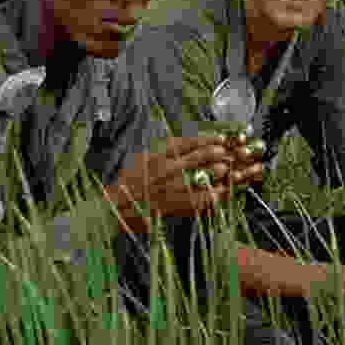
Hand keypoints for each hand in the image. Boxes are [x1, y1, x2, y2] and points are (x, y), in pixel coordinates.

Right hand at [107, 134, 262, 229]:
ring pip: (201, 176)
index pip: (187, 143)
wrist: (118, 207)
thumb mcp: (142, 160)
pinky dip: (212, 194)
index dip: (206, 139)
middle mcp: (165, 170)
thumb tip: (186, 146)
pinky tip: (220, 192)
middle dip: (217, 154)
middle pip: (197, 157)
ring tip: (226, 169)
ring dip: (217, 172)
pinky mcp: (174, 204)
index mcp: (157, 156)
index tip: (220, 138)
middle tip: (227, 153)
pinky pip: (199, 199)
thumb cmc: (129, 183)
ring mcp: (170, 188)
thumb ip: (163, 152)